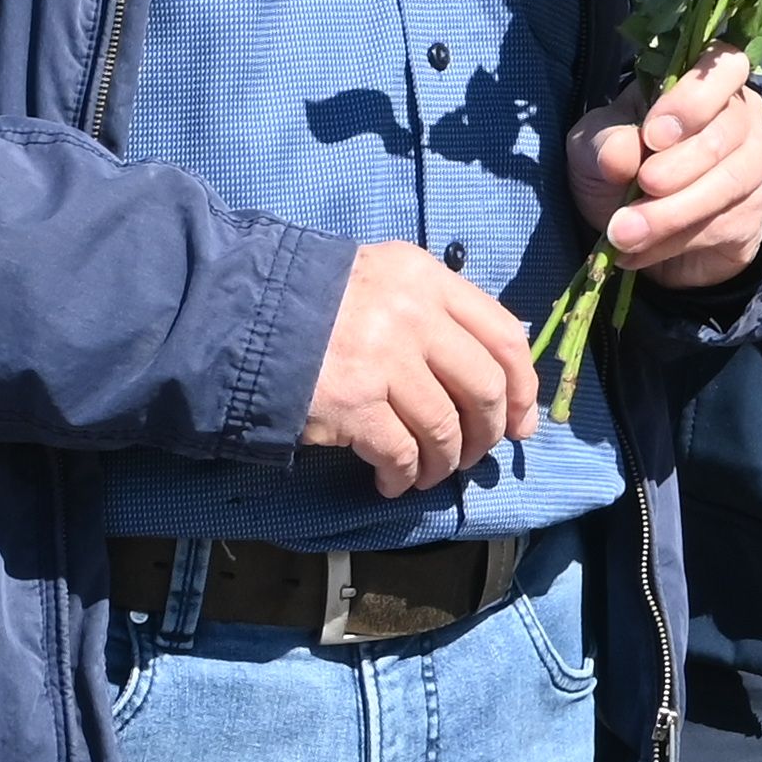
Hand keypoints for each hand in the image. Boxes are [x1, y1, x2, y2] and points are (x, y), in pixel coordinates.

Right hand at [303, 242, 539, 497]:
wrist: (238, 316)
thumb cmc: (318, 304)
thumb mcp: (385, 283)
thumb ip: (438, 314)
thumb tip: (499, 378)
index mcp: (427, 279)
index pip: (504, 337)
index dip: (523, 388)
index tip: (521, 422)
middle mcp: (413, 314)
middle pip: (484, 388)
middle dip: (486, 433)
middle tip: (472, 455)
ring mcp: (382, 359)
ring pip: (445, 427)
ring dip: (443, 462)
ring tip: (425, 472)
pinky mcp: (352, 402)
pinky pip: (401, 453)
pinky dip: (404, 476)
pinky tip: (392, 482)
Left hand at [570, 44, 761, 292]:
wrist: (639, 237)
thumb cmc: (619, 171)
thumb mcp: (592, 149)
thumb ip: (602, 142)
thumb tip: (621, 154)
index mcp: (703, 85)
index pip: (727, 65)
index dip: (694, 98)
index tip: (653, 135)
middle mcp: (740, 118)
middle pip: (728, 131)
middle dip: (680, 164)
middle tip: (640, 184)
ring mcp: (753, 165)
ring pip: (730, 181)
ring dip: (674, 210)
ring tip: (624, 231)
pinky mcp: (753, 213)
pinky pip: (723, 224)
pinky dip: (673, 240)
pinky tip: (638, 250)